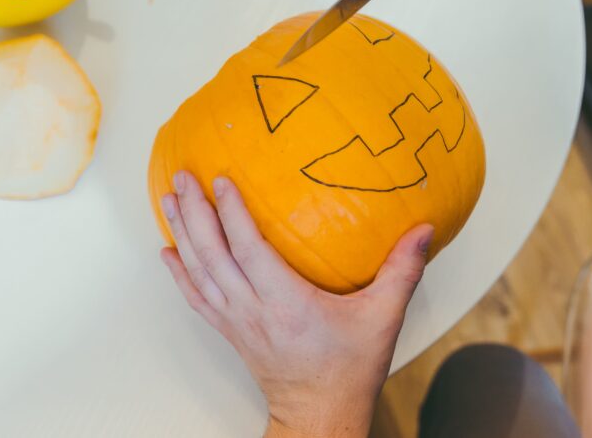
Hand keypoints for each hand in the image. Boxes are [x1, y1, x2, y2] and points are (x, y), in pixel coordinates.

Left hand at [159, 171, 433, 437]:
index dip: (232, 213)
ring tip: (169, 199)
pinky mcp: (230, 331)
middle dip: (195, 213)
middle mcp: (253, 310)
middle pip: (213, 256)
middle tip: (183, 176)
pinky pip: (196, 297)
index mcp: (286, 304)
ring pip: (198, 273)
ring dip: (182, 234)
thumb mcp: (383, 318)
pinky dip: (179, 273)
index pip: (249, 250)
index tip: (221, 179)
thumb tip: (423, 230)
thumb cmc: (349, 369)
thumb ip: (402, 271)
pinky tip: (168, 252)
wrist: (320, 416)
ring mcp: (236, 322)